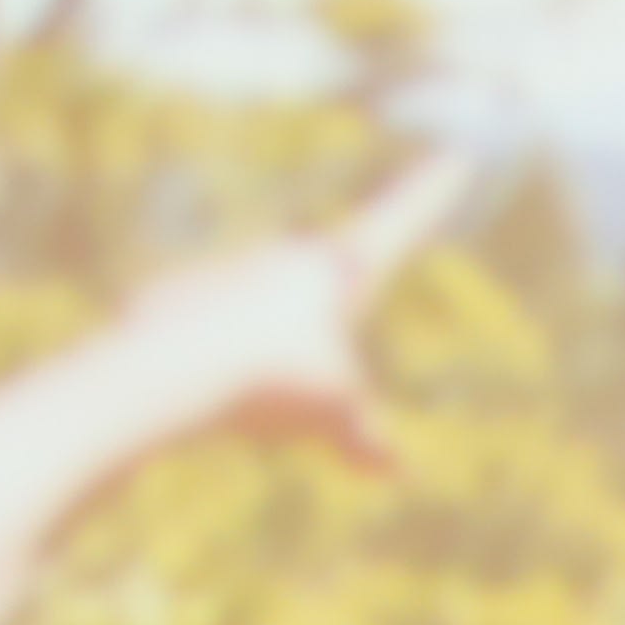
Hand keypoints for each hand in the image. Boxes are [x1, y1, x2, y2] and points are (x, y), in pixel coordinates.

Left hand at [107, 154, 465, 470]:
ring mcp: (233, 270)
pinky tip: (205, 395)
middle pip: (326, 298)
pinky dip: (216, 371)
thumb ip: (365, 438)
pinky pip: (213, 340)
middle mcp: (288, 256)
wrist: (168, 372)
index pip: (398, 222)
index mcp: (339, 269)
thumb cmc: (272, 383)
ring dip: (267, 366)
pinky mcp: (183, 294)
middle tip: (314, 388)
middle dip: (326, 337)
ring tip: (254, 404)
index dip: (429, 193)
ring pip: (267, 325)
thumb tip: (391, 467)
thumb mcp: (336, 417)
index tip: (456, 158)